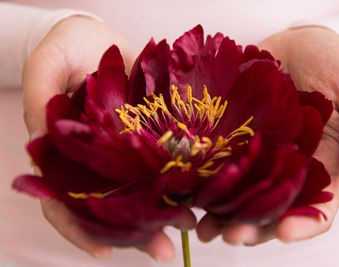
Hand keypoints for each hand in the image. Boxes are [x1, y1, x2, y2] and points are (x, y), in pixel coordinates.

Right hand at [23, 16, 189, 261]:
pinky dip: (178, 180)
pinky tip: (196, 193)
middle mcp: (96, 161)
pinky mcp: (149, 137)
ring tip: (188, 226)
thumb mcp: (47, 66)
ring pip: (142, 191)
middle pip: (111, 206)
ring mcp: (124, 152)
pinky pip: (163, 163)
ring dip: (164, 213)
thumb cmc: (67, 47)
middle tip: (163, 250)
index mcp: (64, 155)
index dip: (80, 230)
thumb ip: (41, 100)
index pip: (65, 202)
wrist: (100, 38)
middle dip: (137, 232)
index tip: (105, 252)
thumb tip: (39, 141)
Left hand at [196, 26, 338, 244]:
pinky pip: (218, 166)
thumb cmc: (334, 64)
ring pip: (239, 196)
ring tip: (203, 228)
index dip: (301, 225)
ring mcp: (257, 156)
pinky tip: (190, 193)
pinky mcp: (232, 140)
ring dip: (222, 216)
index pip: (316, 209)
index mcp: (321, 166)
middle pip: (270, 210)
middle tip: (231, 235)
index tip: (282, 232)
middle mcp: (286, 169)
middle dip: (251, 228)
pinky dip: (205, 183)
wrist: (295, 43)